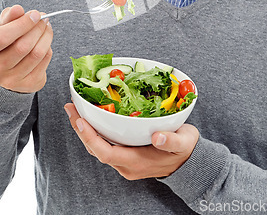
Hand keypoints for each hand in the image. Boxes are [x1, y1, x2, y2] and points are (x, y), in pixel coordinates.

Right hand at [0, 5, 52, 92]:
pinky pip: (45, 60)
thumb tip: (18, 9)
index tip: (35, 14)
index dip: (22, 24)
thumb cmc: (6, 45)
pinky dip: (48, 47)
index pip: (4, 37)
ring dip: (46, 36)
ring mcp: (14, 79)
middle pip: (23, 46)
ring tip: (47, 26)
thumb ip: (10, 18)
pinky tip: (45, 41)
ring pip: (37, 53)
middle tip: (44, 18)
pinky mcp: (30, 83)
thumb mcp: (4, 30)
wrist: (8, 72)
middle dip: (38, 28)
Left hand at [64, 102, 198, 179]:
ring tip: (75, 110)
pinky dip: (96, 130)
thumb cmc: (186, 150)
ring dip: (85, 129)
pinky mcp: (127, 154)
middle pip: (96, 149)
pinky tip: (93, 117)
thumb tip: (158, 137)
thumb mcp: (184, 143)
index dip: (90, 138)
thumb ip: (171, 141)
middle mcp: (126, 164)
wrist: (189, 163)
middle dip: (80, 129)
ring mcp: (125, 161)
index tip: (80, 121)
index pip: (106, 153)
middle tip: (70, 108)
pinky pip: (105, 144)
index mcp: (136, 161)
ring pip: (98, 147)